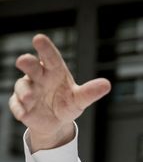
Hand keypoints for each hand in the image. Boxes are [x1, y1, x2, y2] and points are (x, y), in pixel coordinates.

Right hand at [9, 34, 110, 152]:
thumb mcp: (80, 99)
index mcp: (54, 71)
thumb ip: (90, 92)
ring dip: (25, 91)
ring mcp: (28, 90)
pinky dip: (19, 108)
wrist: (56, 122)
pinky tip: (24, 113)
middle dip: (27, 63)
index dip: (45, 48)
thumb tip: (107, 85)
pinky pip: (16, 105)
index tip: (39, 38)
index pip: (50, 57)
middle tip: (24, 60)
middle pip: (31, 67)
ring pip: (22, 86)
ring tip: (30, 98)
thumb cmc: (68, 104)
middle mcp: (39, 77)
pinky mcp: (20, 105)